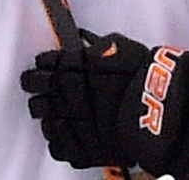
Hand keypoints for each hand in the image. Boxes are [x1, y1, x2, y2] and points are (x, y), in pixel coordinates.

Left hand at [21, 31, 188, 177]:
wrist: (156, 110)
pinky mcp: (74, 147)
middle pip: (32, 88)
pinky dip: (63, 138)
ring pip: (41, 117)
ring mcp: (65, 121)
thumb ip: (95, 46)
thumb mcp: (116, 46)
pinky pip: (56, 144)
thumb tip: (88, 43)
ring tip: (64, 111)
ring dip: (50, 112)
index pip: (40, 63)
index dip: (44, 65)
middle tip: (49, 88)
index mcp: (67, 65)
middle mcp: (59, 93)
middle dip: (39, 86)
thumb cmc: (140, 77)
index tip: (49, 68)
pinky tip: (73, 131)